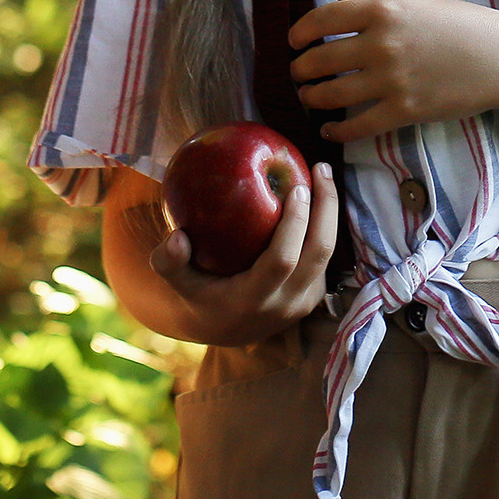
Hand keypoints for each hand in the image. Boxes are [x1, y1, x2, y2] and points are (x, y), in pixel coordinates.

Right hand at [146, 164, 338, 346]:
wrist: (222, 329)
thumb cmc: (198, 296)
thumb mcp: (177, 282)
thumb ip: (168, 261)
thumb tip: (178, 237)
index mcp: (254, 299)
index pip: (283, 260)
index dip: (295, 224)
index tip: (297, 187)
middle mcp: (285, 304)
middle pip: (319, 252)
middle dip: (325, 207)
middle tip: (320, 168)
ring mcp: (303, 302)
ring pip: (329, 254)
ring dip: (330, 213)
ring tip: (323, 175)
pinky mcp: (313, 296)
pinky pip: (326, 256)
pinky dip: (325, 224)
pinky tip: (317, 196)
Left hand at [287, 0, 498, 144]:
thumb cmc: (463, 25)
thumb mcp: (416, 3)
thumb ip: (372, 0)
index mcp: (381, 10)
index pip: (321, 18)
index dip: (300, 32)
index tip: (294, 41)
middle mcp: (380, 43)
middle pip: (319, 59)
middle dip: (301, 70)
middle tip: (298, 74)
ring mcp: (391, 80)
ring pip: (331, 95)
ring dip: (312, 98)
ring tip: (309, 98)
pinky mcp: (404, 111)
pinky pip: (358, 126)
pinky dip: (337, 132)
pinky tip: (330, 131)